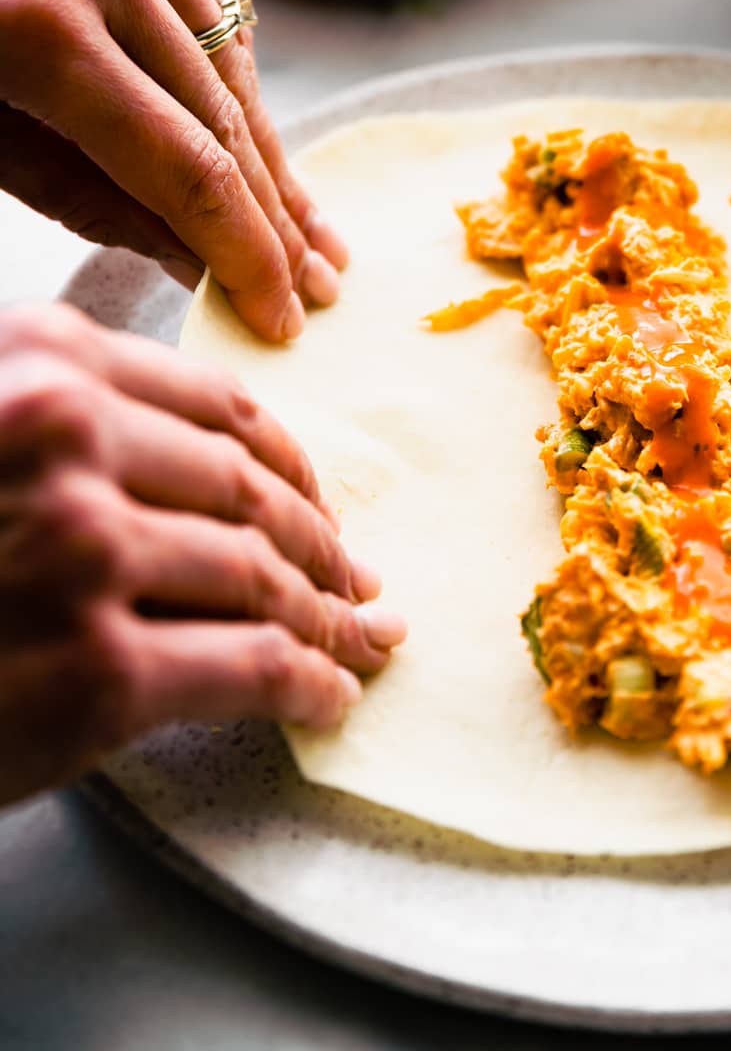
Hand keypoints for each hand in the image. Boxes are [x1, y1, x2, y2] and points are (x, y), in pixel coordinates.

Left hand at [0, 0, 347, 342]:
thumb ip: (73, 191)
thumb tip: (193, 258)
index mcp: (35, 26)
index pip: (182, 168)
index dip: (242, 253)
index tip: (281, 317)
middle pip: (225, 117)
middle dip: (276, 217)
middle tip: (320, 288)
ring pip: (232, 59)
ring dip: (269, 152)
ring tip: (308, 226)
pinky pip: (212, 0)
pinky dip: (230, 71)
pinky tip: (253, 135)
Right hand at [0, 305, 405, 807]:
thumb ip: (67, 416)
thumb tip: (211, 459)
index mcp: (44, 365)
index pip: (220, 407)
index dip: (289, 461)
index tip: (317, 497)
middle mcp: (70, 442)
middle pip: (249, 490)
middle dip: (320, 541)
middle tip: (356, 577)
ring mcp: (86, 554)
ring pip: (262, 575)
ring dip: (327, 615)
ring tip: (358, 637)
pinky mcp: (98, 672)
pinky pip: (250, 666)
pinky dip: (307, 681)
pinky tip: (327, 695)